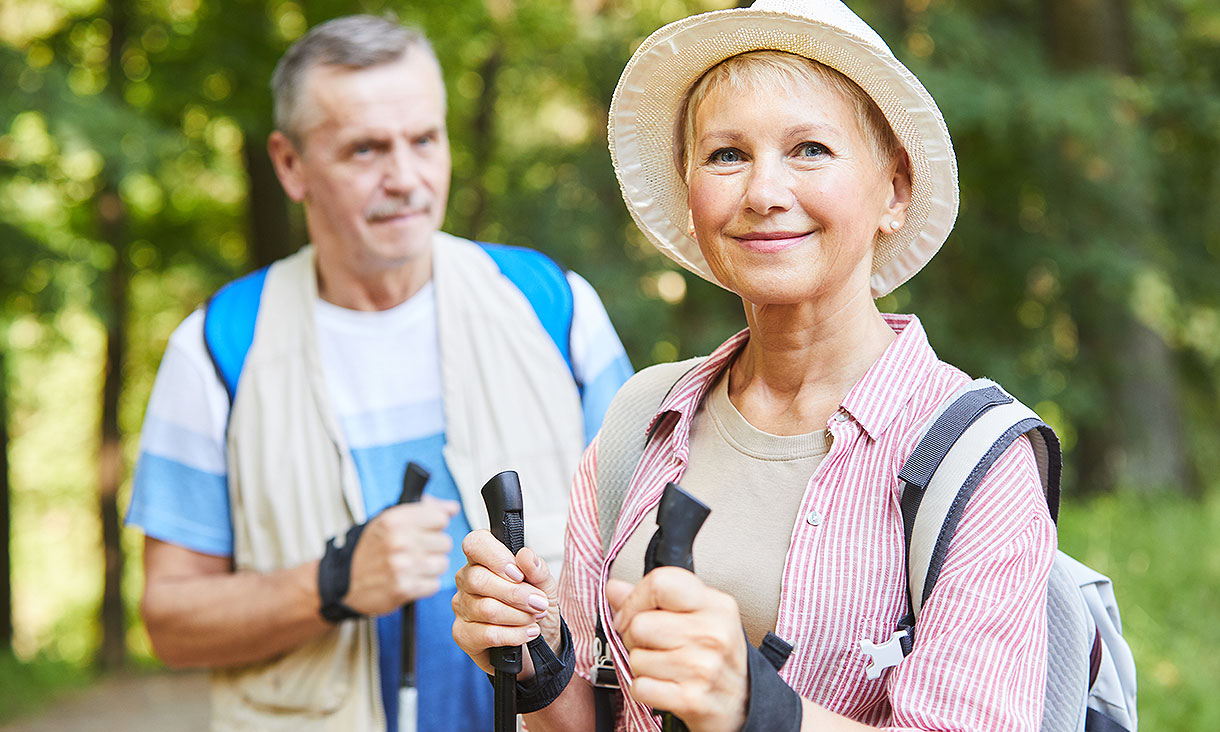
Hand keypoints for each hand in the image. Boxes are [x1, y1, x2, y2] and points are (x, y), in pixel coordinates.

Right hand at [343, 496, 459, 614]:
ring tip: (413, 566)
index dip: (434, 525)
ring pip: (442, 564)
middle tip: (415, 551)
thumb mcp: (389, 520)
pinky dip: (424, 584)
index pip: (440, 517)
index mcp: (395, 520)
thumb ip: (424, 509)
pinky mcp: (404, 589)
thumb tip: (452, 508)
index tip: (425, 531)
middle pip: (445, 542)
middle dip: (433, 547)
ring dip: (430, 567)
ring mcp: (402, 566)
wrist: (344, 582)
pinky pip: (434, 584)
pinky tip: (410, 579)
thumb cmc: (371, 549)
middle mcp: (399, 541)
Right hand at [452, 530, 561, 676]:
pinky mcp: (463, 635)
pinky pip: (487, 634)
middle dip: (516, 594)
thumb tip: (525, 554)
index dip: (497, 557)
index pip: (476, 543)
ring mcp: (461, 608)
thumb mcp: (545, 586)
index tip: (519, 574)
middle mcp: (466, 581)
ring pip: (486, 608)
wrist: (540, 644)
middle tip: (539, 603)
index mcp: (483, 560)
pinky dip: (514, 634)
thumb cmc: (536, 608)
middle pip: (479, 579)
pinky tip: (527, 633)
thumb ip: (537, 569)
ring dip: (519, 616)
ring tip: (534, 618)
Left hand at [606, 571, 747, 731]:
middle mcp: (712, 633)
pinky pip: (639, 686)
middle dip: (635, 638)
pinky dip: (644, 689)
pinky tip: (665, 685)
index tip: (633, 612)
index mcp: (715, 605)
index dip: (635, 599)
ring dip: (642, 665)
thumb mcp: (698, 617)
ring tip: (665, 666)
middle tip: (654, 645)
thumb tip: (614, 588)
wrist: (745, 705)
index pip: (660, 583)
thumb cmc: (718, 657)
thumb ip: (655, 599)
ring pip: (635, 657)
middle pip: (639, 625)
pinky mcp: (690, 699)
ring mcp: (702, 667)